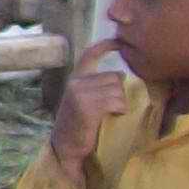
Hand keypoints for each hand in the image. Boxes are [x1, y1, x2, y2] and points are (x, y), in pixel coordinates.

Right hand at [51, 40, 128, 175]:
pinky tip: (114, 116)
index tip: (117, 40)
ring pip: (117, 89)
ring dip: (120, 103)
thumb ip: (96, 87)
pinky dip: (119, 109)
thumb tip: (122, 76)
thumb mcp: (84, 102)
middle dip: (119, 92)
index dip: (104, 46)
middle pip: (114, 77)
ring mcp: (80, 93)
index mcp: (75, 79)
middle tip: (112, 108)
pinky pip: (115, 101)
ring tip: (111, 114)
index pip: (89, 55)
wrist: (66, 148)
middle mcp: (76, 83)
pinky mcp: (87, 106)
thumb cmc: (79, 127)